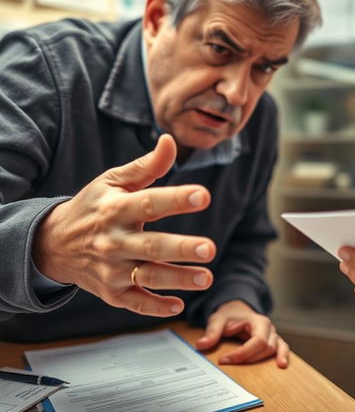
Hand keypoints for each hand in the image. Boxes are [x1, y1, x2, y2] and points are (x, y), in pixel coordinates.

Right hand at [32, 134, 215, 316]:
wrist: (52, 243)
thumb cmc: (93, 206)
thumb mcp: (113, 181)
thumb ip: (146, 165)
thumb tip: (170, 141)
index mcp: (116, 209)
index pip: (149, 203)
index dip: (176, 199)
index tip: (203, 195)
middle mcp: (113, 241)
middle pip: (151, 246)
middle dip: (181, 249)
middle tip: (210, 249)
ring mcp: (111, 270)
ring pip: (147, 277)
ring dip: (177, 279)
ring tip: (206, 278)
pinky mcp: (110, 292)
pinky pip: (134, 303)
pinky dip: (154, 307)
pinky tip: (178, 305)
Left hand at [196, 300, 288, 367]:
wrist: (237, 308)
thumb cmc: (229, 315)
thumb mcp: (218, 319)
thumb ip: (212, 332)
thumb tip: (201, 346)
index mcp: (257, 321)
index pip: (256, 341)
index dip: (242, 353)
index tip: (223, 360)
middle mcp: (268, 328)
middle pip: (266, 347)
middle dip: (249, 358)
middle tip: (228, 363)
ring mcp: (272, 334)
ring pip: (275, 348)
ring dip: (270, 359)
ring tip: (277, 367)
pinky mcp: (272, 340)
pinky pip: (282, 347)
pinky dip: (284, 355)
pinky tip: (283, 365)